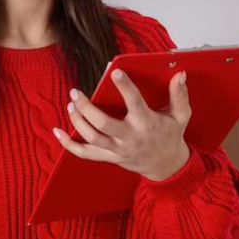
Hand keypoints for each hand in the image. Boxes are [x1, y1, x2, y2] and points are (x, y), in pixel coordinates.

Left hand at [52, 68, 192, 181]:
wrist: (166, 166)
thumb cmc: (171, 136)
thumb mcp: (181, 116)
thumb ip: (179, 95)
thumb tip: (179, 74)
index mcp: (146, 123)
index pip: (134, 103)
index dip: (125, 87)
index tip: (114, 72)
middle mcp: (130, 138)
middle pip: (103, 124)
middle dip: (86, 108)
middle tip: (76, 92)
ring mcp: (117, 150)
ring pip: (92, 138)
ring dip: (77, 121)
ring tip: (71, 105)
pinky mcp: (109, 158)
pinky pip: (85, 154)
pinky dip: (69, 145)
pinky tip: (58, 132)